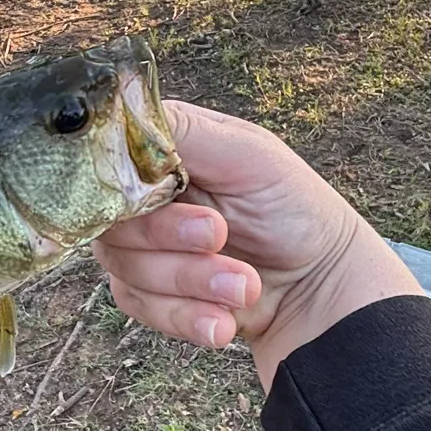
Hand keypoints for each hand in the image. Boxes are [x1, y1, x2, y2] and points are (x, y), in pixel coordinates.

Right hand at [94, 100, 420, 391]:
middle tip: (220, 236)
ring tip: (245, 286)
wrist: (322, 292)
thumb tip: (123, 109)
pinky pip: (138, 307)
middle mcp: (145, 195)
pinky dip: (186, 316)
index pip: (109, 156)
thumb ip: (185, 132)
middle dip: (169, 238)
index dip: (128, 180)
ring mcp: (145, 245)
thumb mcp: (249, 155)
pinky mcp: (151, 293)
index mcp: (164, 150)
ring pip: (123, 266)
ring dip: (189, 282)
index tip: (172, 194)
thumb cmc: (295, 210)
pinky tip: (225, 321)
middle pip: (111, 217)